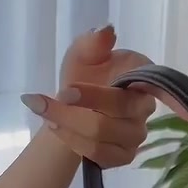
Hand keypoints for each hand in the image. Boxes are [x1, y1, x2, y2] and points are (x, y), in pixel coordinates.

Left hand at [20, 25, 158, 168]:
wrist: (73, 105)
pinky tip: (56, 128)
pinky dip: (72, 141)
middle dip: (73, 107)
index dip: (122, 94)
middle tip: (40, 102)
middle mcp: (145, 107)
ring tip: (44, 113)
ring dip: (67, 124)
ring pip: (102, 135)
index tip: (67, 91)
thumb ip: (93, 43)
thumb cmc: (84, 74)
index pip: (148, 88)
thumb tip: (105, 31)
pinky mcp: (124, 156)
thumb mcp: (83, 53)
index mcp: (142, 76)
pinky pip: (99, 155)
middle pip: (114, 112)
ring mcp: (137, 134)